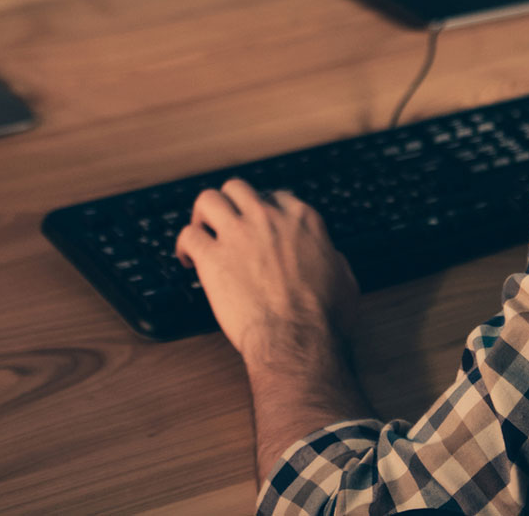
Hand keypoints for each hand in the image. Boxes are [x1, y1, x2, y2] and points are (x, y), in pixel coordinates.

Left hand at [173, 179, 358, 364]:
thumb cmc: (322, 317)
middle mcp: (267, 218)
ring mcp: (237, 234)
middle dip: (230, 204)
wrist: (298, 339)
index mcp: (301, 220)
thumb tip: (329, 256)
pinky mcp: (212, 257)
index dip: (263, 210)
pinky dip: (184, 245)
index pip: (276, 197)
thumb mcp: (344, 279)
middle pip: (238, 189)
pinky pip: (188, 236)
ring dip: (203, 214)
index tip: (258, 224)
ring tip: (202, 230)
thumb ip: (332, 258)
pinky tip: (186, 258)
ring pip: (208, 199)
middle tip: (226, 222)